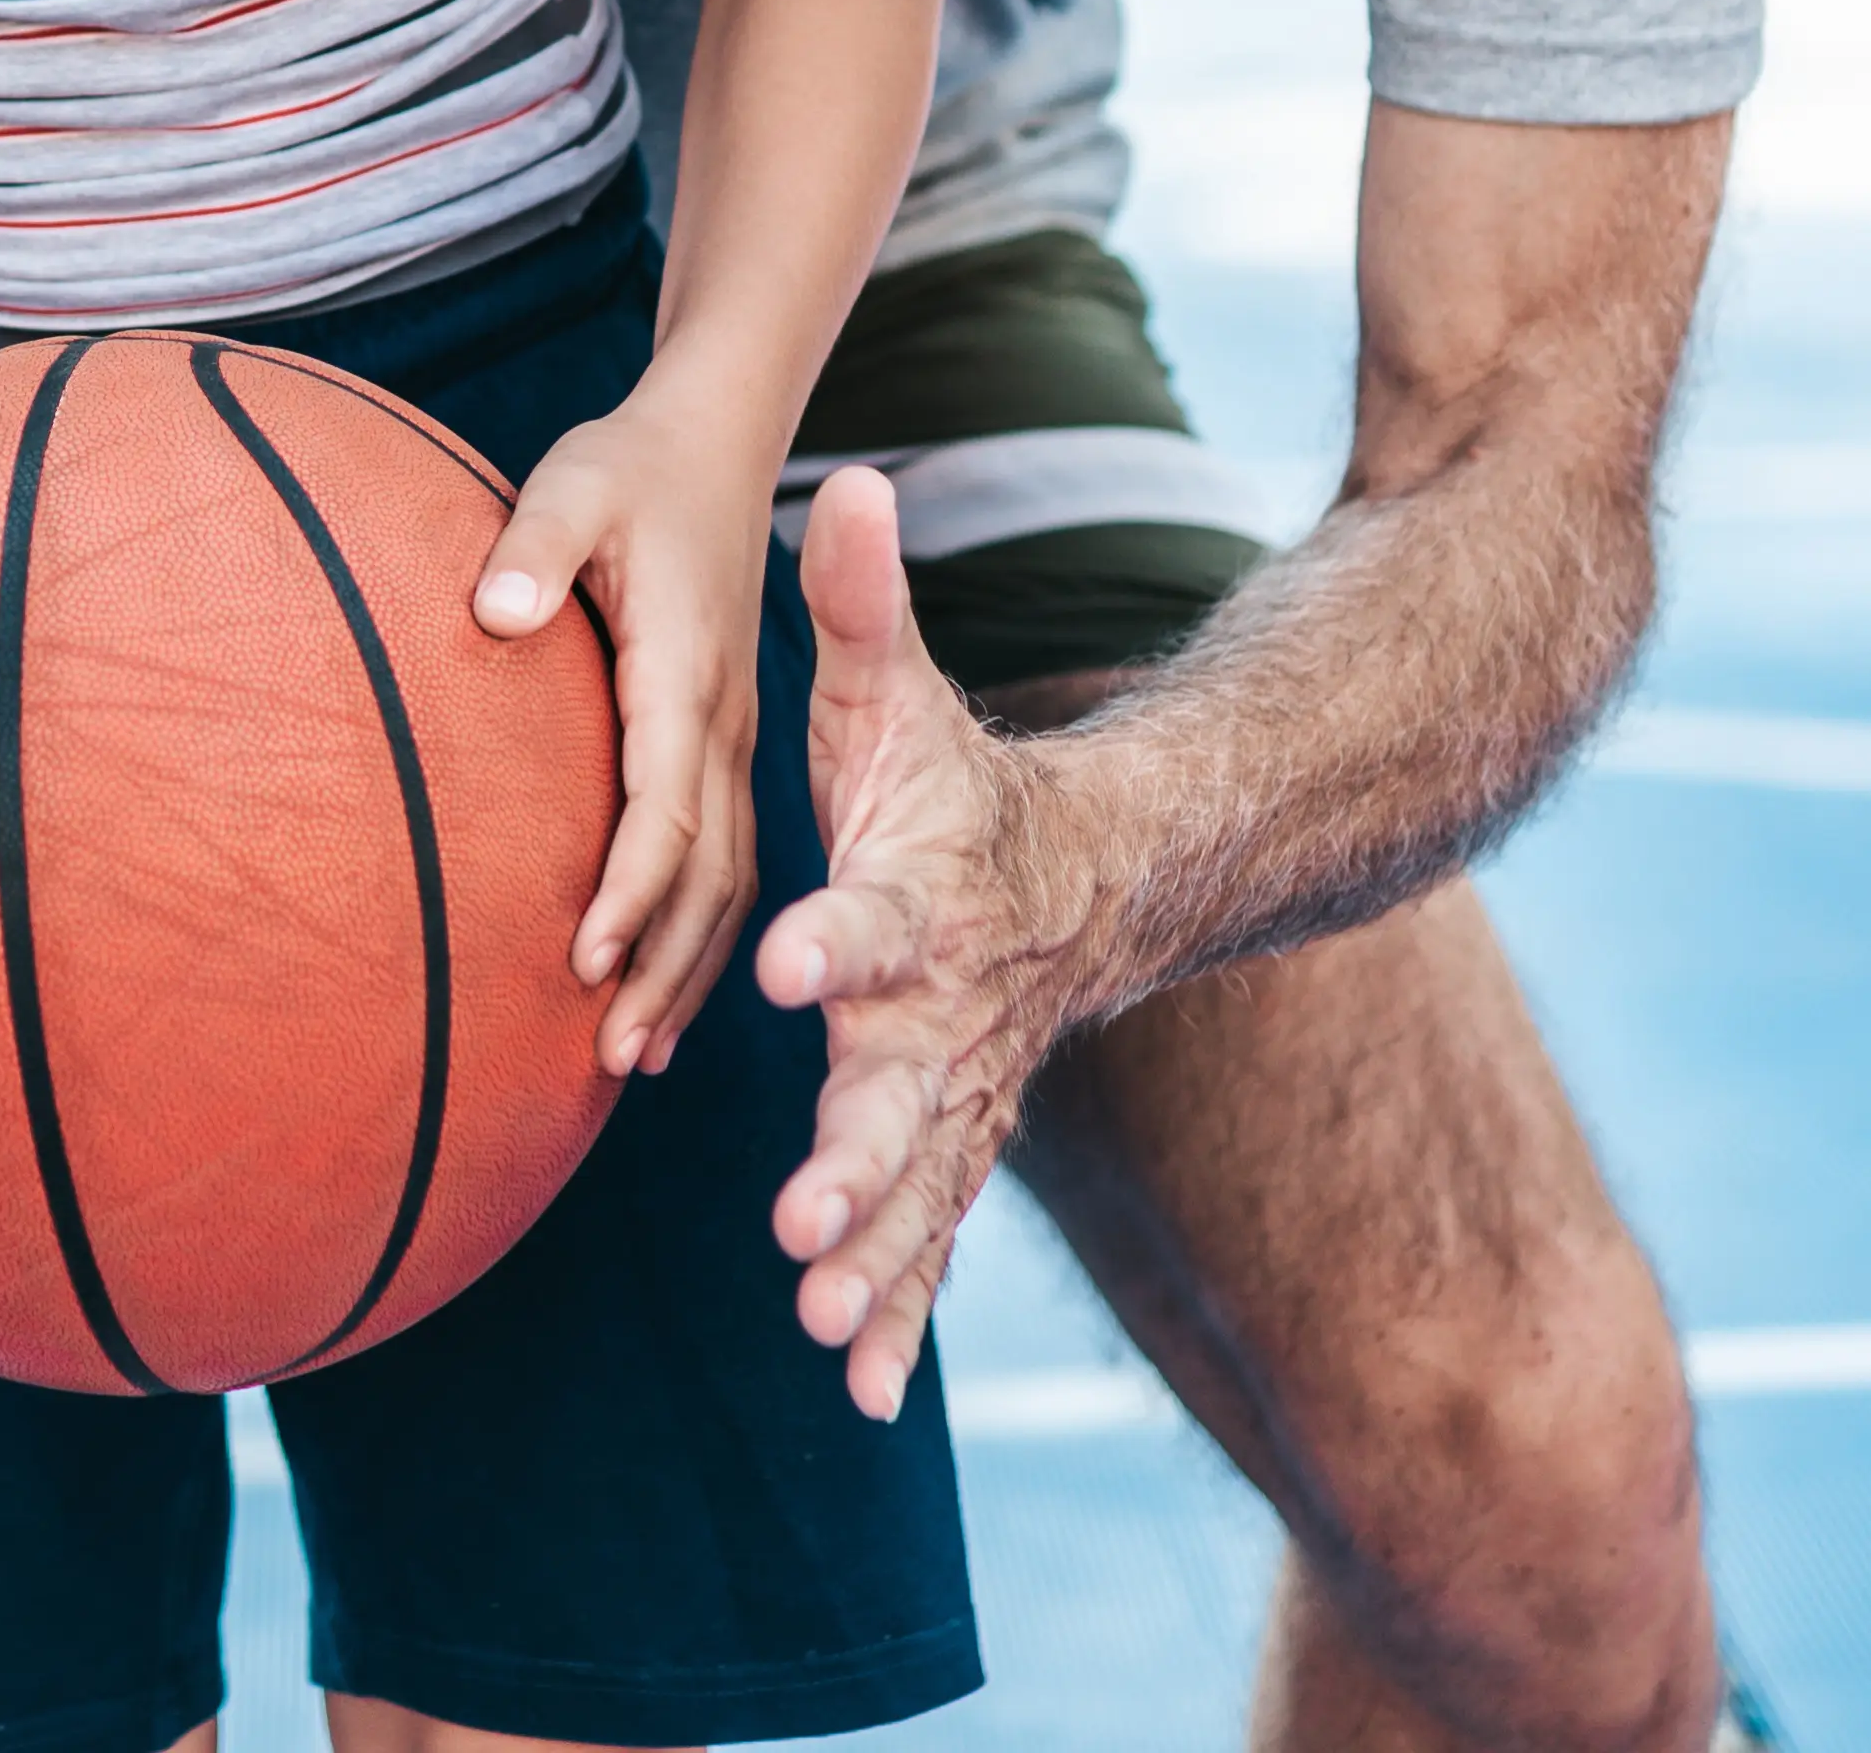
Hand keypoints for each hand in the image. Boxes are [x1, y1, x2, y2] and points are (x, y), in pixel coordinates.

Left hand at [471, 394, 775, 1075]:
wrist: (715, 442)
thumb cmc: (629, 465)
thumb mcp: (573, 481)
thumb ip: (531, 545)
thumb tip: (493, 619)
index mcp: (686, 668)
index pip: (666, 805)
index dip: (628, 891)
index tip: (582, 960)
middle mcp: (725, 719)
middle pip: (710, 871)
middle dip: (664, 968)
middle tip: (609, 1057)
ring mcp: (735, 736)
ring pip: (730, 880)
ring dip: (688, 970)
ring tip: (636, 1056)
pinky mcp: (726, 742)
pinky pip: (726, 856)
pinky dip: (701, 933)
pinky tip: (662, 991)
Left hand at [755, 466, 1093, 1420]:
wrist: (1079, 885)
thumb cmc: (955, 785)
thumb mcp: (902, 694)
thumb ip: (864, 602)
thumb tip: (840, 477)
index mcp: (922, 900)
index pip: (873, 918)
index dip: (836, 940)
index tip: (791, 962)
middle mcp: (946, 1013)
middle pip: (903, 1092)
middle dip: (855, 1160)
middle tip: (799, 1220)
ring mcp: (959, 1094)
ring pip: (920, 1188)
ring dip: (874, 1259)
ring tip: (821, 1324)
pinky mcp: (955, 1149)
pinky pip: (932, 1241)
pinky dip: (901, 1315)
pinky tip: (858, 1393)